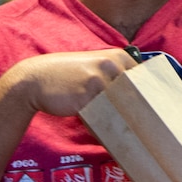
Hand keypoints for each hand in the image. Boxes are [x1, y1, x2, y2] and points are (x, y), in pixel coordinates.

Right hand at [6, 49, 136, 116]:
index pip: (144, 79)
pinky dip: (101, 124)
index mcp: (118, 56)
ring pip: (120, 107)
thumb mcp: (96, 66)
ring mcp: (99, 81)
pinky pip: (103, 116)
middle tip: (133, 121)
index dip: (146, 95)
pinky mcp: (87, 97)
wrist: (35, 79)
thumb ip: (118, 75)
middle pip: (136, 94)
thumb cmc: (68, 75)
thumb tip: (144, 95)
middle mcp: (112, 66)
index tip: (146, 108)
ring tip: (112, 123)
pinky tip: (94, 124)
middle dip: (135, 109)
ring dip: (118, 118)